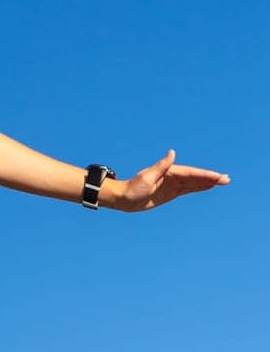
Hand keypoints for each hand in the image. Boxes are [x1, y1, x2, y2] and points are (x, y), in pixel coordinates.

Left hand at [110, 149, 230, 211]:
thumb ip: (161, 166)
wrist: (123, 198)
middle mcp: (172, 176)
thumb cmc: (132, 188)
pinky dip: (198, 187)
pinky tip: (207, 186)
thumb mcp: (147, 177)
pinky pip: (188, 189)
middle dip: (211, 178)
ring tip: (223, 181)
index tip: (217, 177)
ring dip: (208, 182)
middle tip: (227, 179)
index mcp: (168, 172)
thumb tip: (172, 153)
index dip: (205, 175)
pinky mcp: (171, 193)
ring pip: (194, 183)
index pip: (191, 173)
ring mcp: (172, 184)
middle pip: (195, 177)